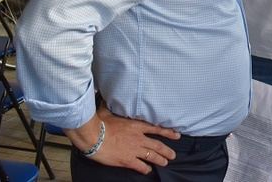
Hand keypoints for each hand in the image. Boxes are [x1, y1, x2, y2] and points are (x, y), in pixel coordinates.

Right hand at [66, 106, 180, 174]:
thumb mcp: (109, 111)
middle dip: (167, 151)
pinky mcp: (127, 160)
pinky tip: (148, 170)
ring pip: (152, 156)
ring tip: (165, 163)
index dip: (168, 133)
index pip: (157, 129)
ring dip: (160, 160)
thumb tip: (109, 100)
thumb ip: (113, 107)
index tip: (177, 136)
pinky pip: (140, 166)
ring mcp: (134, 150)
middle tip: (173, 155)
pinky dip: (145, 169)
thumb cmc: (100, 123)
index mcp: (137, 126)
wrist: (94, 136)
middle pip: (157, 145)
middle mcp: (139, 138)